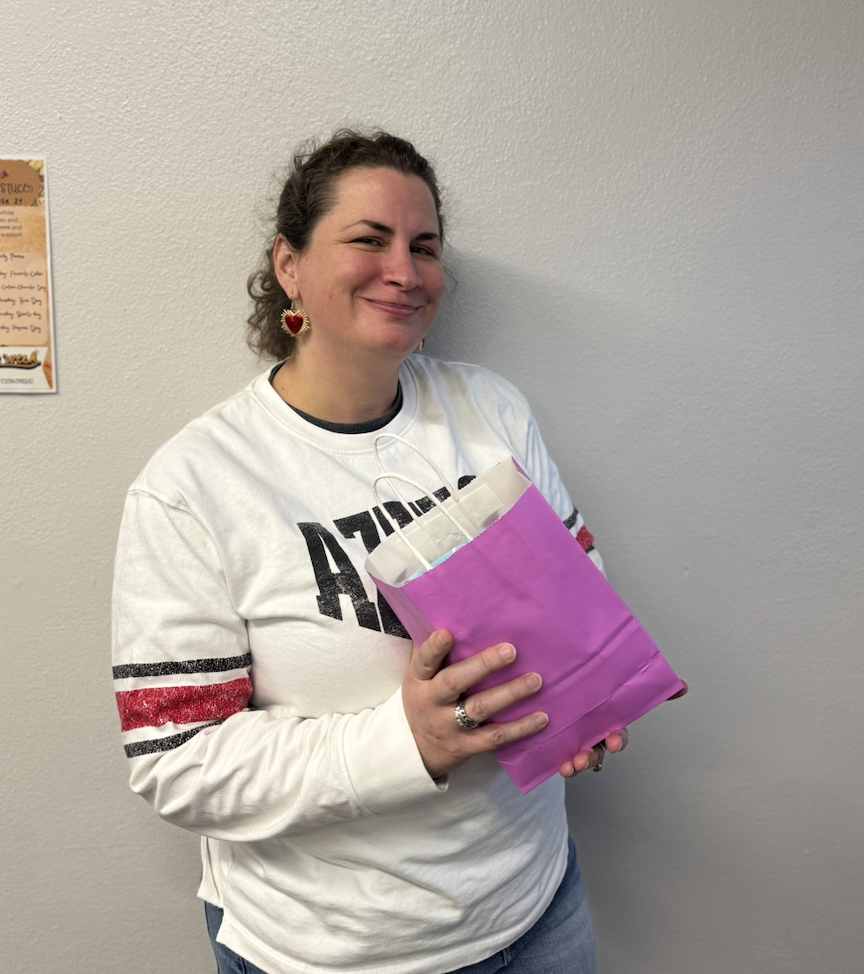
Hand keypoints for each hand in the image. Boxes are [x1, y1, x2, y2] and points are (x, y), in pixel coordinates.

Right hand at [402, 629, 547, 778]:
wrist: (414, 749)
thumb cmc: (425, 699)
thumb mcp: (420, 678)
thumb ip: (433, 652)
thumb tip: (451, 614)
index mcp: (420, 680)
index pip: (424, 661)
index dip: (435, 648)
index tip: (448, 633)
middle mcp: (431, 702)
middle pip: (455, 682)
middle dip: (483, 666)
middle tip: (510, 650)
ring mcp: (449, 726)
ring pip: (480, 708)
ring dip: (510, 693)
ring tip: (535, 680)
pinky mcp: (466, 746)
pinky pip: (494, 737)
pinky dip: (520, 728)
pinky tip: (541, 717)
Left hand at [558, 681, 688, 777]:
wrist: (557, 679)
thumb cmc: (592, 683)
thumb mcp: (612, 678)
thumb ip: (646, 684)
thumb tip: (684, 688)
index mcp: (606, 719)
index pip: (617, 733)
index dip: (617, 739)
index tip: (615, 743)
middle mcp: (593, 731)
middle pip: (597, 750)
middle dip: (591, 757)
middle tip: (582, 759)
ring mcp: (576, 737)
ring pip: (580, 757)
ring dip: (577, 764)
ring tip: (570, 766)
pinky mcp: (557, 739)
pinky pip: (561, 755)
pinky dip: (562, 763)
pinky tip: (558, 765)